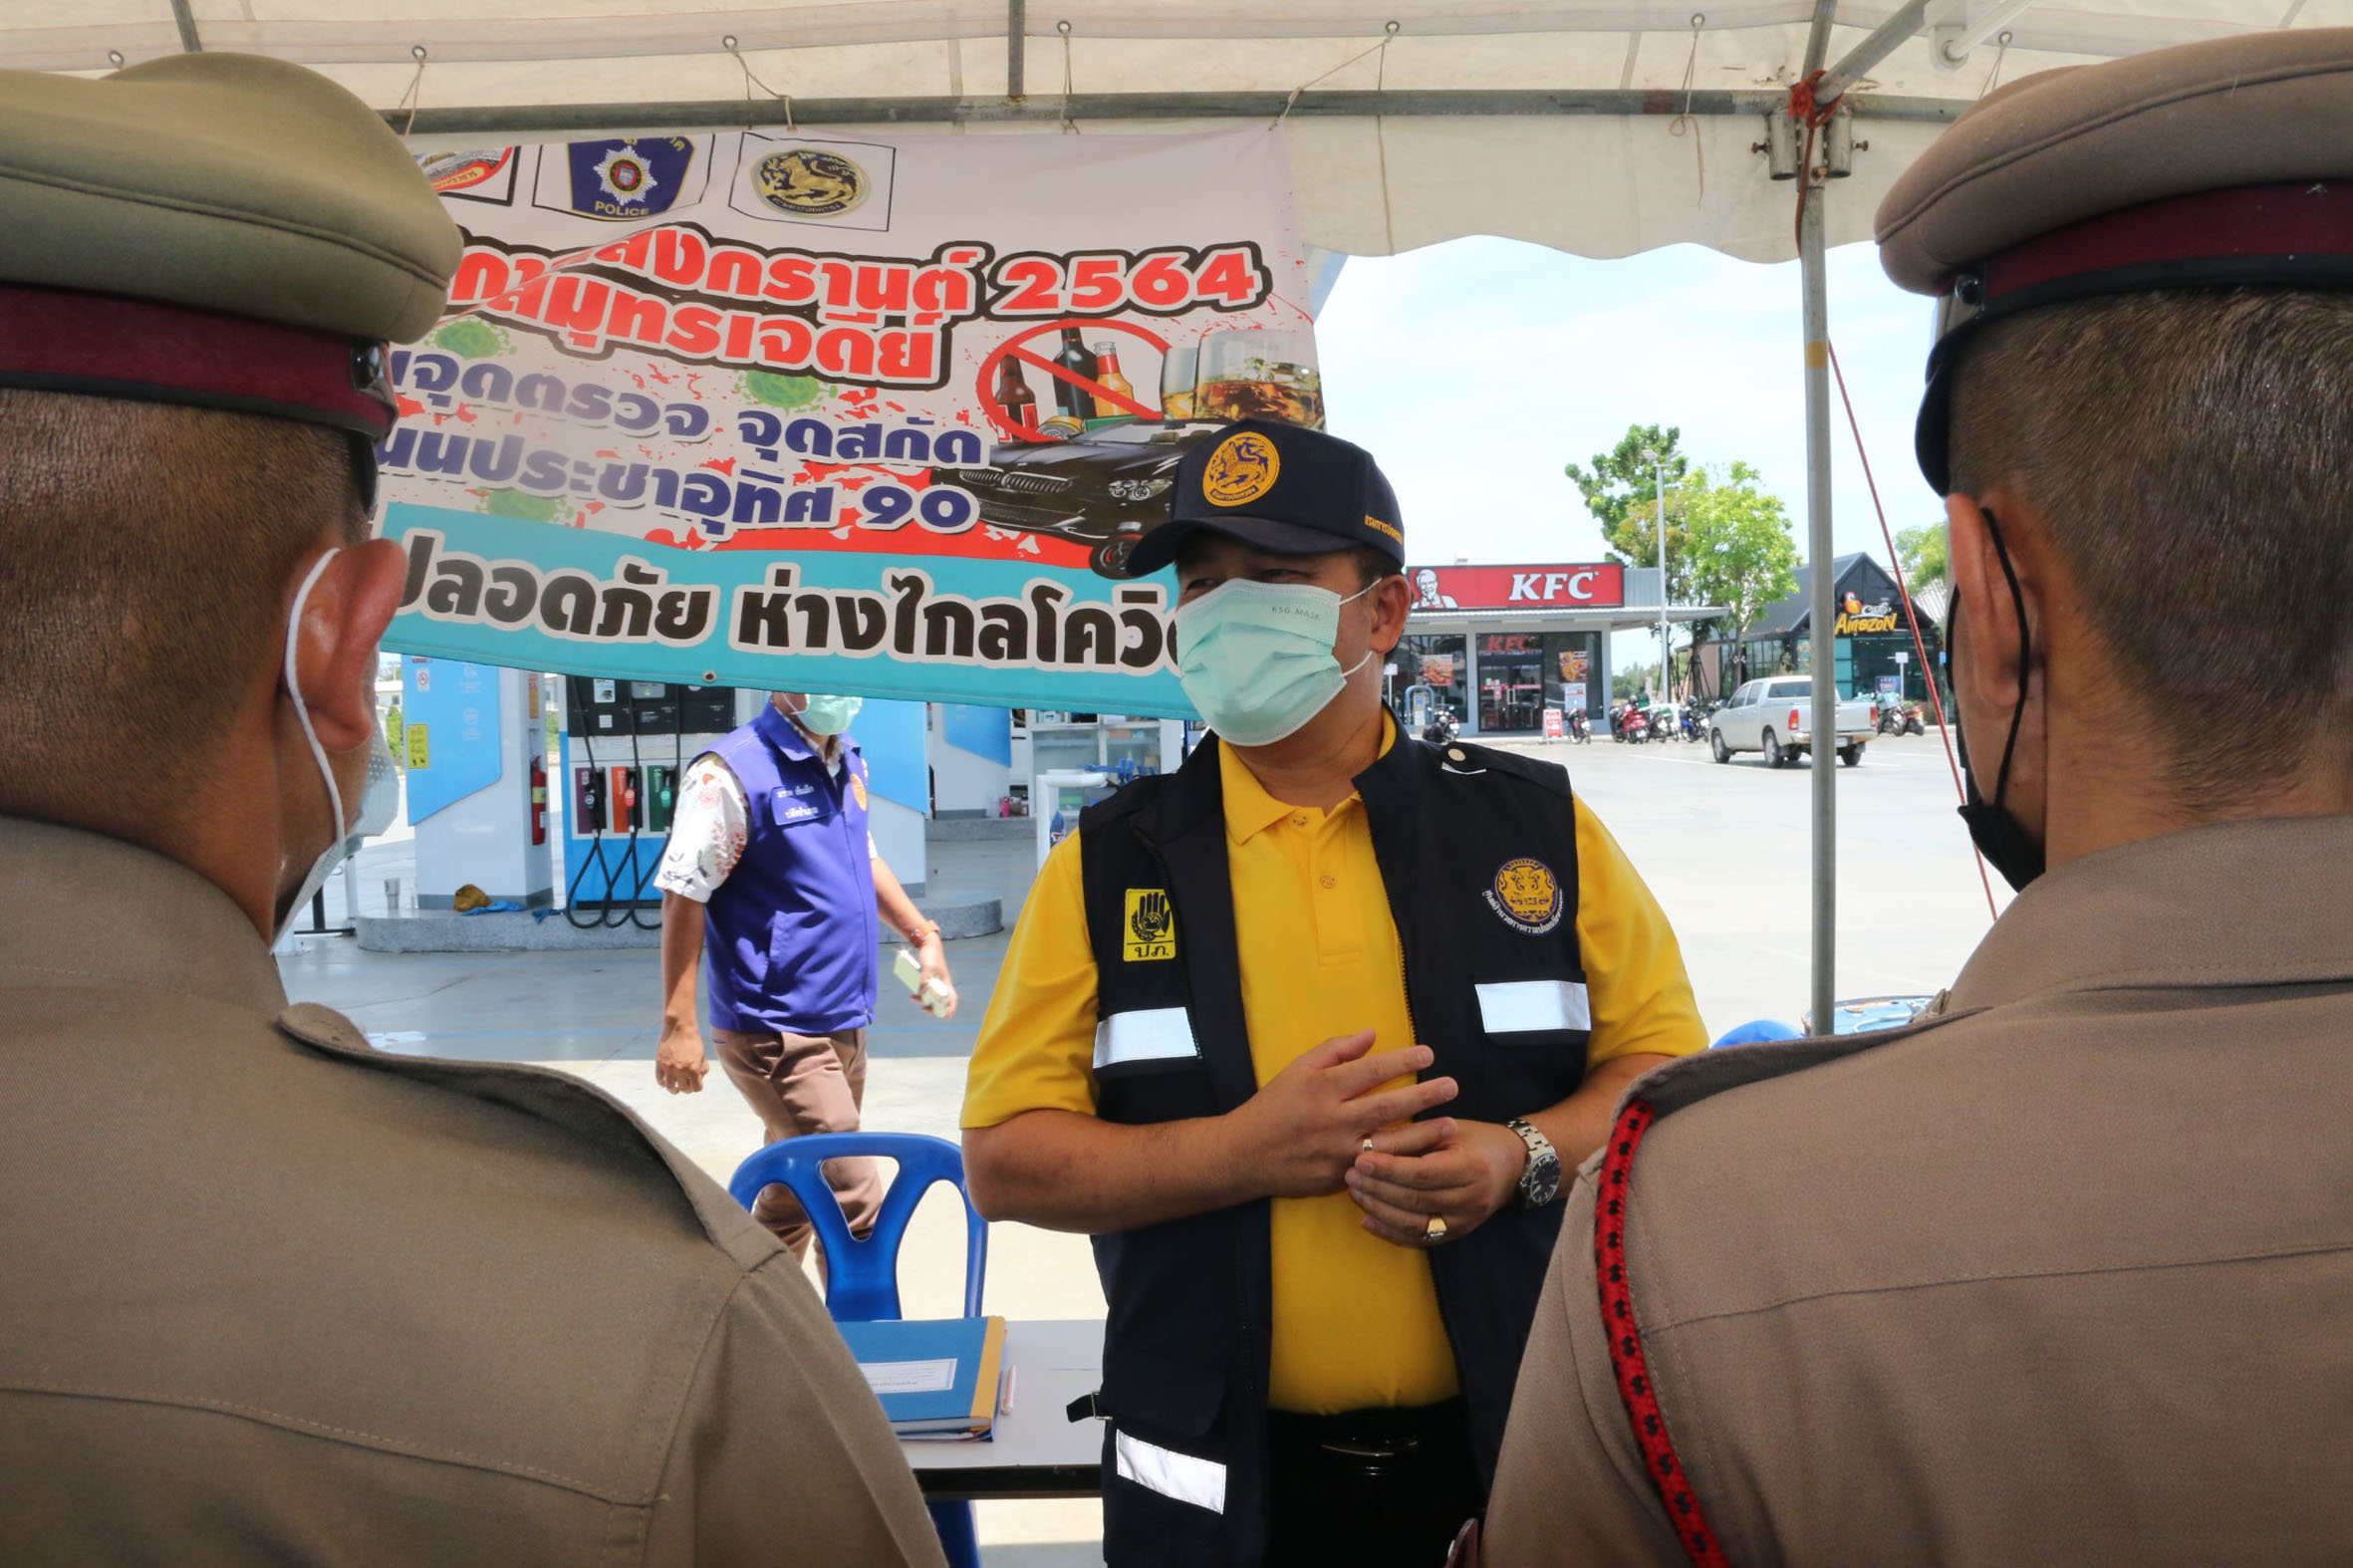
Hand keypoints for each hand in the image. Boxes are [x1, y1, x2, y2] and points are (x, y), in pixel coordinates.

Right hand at [654, 1023, 708, 1094]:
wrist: (679, 1027)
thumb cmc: (693, 1040)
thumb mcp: (701, 1054)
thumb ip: (702, 1068)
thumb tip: (699, 1079)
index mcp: (694, 1068)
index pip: (696, 1088)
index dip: (697, 1087)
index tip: (695, 1084)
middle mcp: (681, 1070)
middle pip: (684, 1089)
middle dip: (686, 1088)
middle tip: (685, 1086)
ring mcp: (669, 1067)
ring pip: (670, 1087)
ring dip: (673, 1090)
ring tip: (675, 1089)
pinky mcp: (660, 1063)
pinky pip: (660, 1079)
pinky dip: (662, 1083)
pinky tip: (665, 1082)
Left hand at [915, 932, 957, 1019]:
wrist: (928, 944)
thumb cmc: (931, 955)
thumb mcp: (927, 968)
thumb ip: (925, 981)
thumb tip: (921, 994)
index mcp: (946, 983)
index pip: (952, 1000)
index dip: (950, 1009)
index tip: (945, 1016)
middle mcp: (942, 984)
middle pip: (940, 1002)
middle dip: (932, 1008)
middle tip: (923, 1008)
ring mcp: (935, 982)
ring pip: (930, 997)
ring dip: (922, 1000)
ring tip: (912, 997)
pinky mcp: (928, 979)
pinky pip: (924, 991)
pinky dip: (919, 994)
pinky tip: (912, 993)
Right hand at [1224, 1030, 1457, 1199]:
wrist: (1244, 1155)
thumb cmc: (1273, 1107)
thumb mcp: (1297, 1069)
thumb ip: (1335, 1050)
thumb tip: (1371, 1035)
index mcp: (1322, 1089)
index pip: (1371, 1070)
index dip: (1402, 1060)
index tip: (1428, 1054)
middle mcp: (1332, 1120)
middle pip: (1387, 1106)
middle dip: (1424, 1095)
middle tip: (1452, 1086)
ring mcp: (1337, 1153)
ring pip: (1389, 1144)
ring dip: (1424, 1134)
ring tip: (1451, 1125)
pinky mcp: (1338, 1178)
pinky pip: (1378, 1169)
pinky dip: (1403, 1162)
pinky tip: (1425, 1157)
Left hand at [1347, 1119, 1524, 1247]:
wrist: (1509, 1166)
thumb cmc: (1473, 1139)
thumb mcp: (1447, 1129)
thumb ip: (1413, 1137)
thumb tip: (1369, 1142)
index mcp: (1471, 1167)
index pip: (1423, 1173)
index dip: (1389, 1169)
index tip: (1361, 1159)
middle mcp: (1470, 1199)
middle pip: (1415, 1200)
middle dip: (1378, 1189)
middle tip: (1350, 1174)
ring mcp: (1464, 1222)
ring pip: (1415, 1224)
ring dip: (1379, 1210)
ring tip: (1355, 1192)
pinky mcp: (1455, 1234)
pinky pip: (1419, 1239)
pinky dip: (1391, 1232)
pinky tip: (1368, 1220)